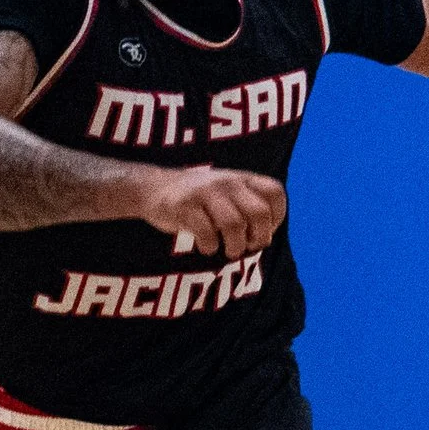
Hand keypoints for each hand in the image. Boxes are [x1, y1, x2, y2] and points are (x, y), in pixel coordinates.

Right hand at [130, 165, 287, 259]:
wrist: (152, 188)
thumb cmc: (199, 201)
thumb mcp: (228, 194)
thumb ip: (249, 207)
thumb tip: (266, 239)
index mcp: (242, 178)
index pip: (274, 193)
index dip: (276, 217)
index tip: (262, 231)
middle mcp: (226, 181)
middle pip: (258, 212)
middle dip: (259, 237)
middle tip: (249, 247)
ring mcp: (204, 192)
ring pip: (234, 224)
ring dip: (236, 247)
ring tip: (229, 251)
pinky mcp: (184, 205)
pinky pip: (206, 232)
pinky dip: (210, 246)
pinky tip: (206, 247)